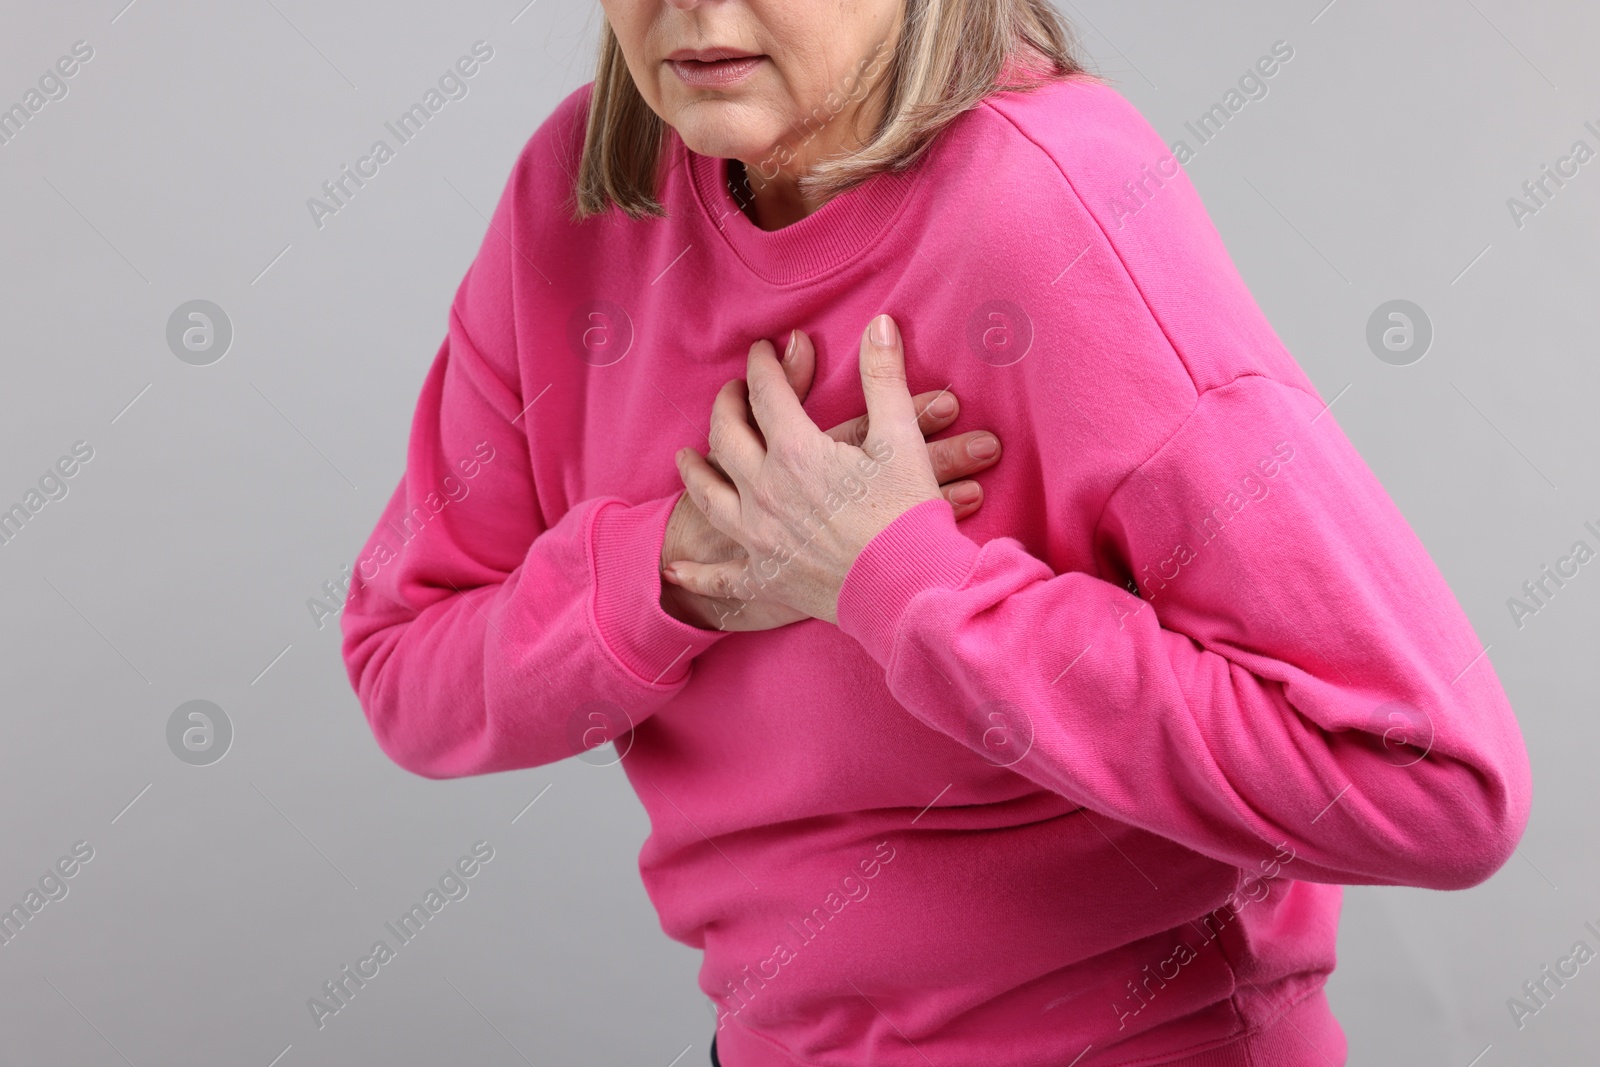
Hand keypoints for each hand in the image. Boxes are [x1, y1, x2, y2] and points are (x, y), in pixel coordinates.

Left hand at [660, 326, 1000, 631]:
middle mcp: (765, 490)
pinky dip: (696, 573)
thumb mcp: (901, 439)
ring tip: (686, 458)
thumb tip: (879, 324)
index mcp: (796, 451)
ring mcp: (759, 536)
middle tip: (731, 392)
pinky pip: (719, 576)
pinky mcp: (765, 578)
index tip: (762, 349)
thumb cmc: (909, 515)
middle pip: (727, 436)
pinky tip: (675, 568)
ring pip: (709, 497)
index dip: (763, 365)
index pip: (767, 393)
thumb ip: (884, 378)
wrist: (908, 591)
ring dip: (694, 473)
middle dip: (727, 407)